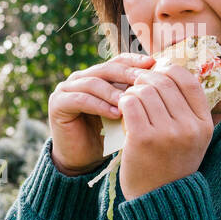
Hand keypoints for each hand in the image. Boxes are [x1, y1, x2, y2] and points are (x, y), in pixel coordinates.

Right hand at [48, 52, 155, 174]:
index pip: (118, 61)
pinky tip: (116, 114)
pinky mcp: (58, 104)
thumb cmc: (108, 135)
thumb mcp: (124, 112)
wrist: (82, 159)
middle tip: (144, 81)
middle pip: (107, 68)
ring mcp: (67, 89)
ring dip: (113, 92)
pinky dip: (99, 105)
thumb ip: (134, 96)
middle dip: (127, 74)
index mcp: (97, 75)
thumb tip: (162, 83)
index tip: (155, 65)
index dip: (136, 61)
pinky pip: (81, 99)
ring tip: (131, 102)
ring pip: (93, 83)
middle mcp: (81, 78)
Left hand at [117, 62, 214, 199]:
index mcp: (204, 124)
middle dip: (146, 79)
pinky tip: (121, 109)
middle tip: (135, 85)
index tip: (157, 71)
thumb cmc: (172, 164)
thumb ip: (186, 108)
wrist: (159, 199)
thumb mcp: (192, 138)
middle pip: (163, 82)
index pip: (188, 81)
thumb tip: (169, 68)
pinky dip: (123, 101)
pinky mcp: (144, 139)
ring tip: (129, 100)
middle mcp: (189, 127)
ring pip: (144, 90)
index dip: (170, 69)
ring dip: (132, 91)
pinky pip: (130, 103)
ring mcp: (167, 133)